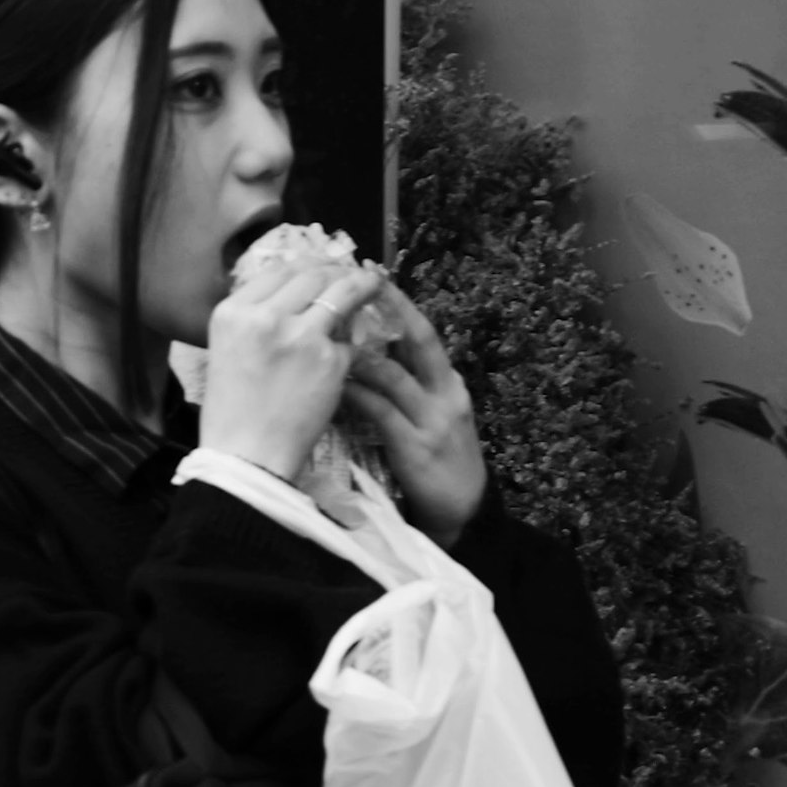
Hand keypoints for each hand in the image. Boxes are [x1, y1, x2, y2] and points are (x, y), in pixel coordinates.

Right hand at [199, 251, 376, 485]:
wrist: (246, 457)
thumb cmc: (231, 412)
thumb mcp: (226, 351)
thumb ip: (254, 320)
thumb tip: (291, 294)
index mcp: (232, 312)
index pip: (278, 270)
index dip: (306, 267)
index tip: (320, 271)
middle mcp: (265, 316)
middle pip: (313, 275)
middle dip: (337, 272)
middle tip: (351, 277)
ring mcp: (302, 336)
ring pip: (342, 294)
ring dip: (361, 287)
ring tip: (372, 286)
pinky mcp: (331, 360)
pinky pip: (351, 340)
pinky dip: (353, 343)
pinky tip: (351, 349)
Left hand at [337, 283, 487, 542]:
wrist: (461, 512)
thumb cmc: (434, 461)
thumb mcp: (425, 414)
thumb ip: (401, 385)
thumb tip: (359, 350)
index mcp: (447, 381)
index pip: (422, 333)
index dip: (398, 303)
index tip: (370, 274)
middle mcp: (446, 392)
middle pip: (418, 340)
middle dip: (388, 311)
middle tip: (353, 285)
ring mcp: (434, 418)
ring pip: (393, 374)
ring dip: (357, 353)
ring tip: (325, 333)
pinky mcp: (416, 445)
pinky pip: (379, 412)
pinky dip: (354, 395)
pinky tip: (330, 384)